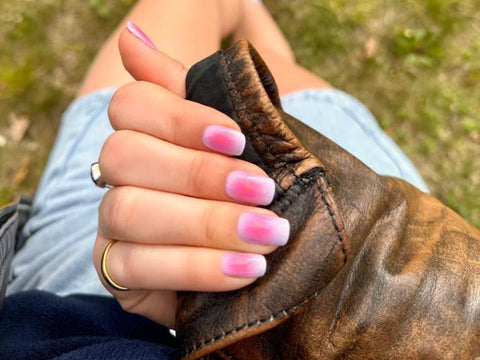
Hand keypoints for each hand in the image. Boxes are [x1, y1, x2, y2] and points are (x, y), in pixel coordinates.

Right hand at [92, 28, 289, 328]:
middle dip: (199, 174)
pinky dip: (195, 268)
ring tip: (267, 236)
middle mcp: (116, 174)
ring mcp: (111, 223)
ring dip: (205, 224)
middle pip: (124, 155)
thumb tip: (130, 38)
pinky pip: (136, 269)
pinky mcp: (117, 273)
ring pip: (128, 211)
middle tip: (263, 192)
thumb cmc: (242, 187)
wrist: (248, 251)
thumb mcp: (231, 138)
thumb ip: (186, 90)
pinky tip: (245, 270)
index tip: (239, 139)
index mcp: (141, 132)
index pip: (131, 105)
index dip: (181, 118)